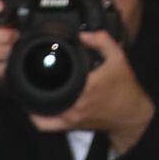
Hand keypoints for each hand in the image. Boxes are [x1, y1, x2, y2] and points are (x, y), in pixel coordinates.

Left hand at [28, 25, 153, 151]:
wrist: (131, 114)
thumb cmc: (124, 87)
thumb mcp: (118, 57)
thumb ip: (101, 41)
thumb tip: (81, 33)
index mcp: (84, 88)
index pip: (53, 78)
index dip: (40, 67)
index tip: (36, 57)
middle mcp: (74, 106)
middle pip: (40, 94)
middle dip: (31, 81)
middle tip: (27, 69)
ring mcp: (70, 118)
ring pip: (38, 113)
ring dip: (30, 100)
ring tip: (27, 85)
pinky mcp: (69, 126)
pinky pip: (45, 126)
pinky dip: (36, 118)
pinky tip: (32, 106)